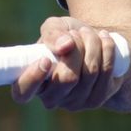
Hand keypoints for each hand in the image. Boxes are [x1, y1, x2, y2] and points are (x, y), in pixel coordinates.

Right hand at [12, 16, 127, 110]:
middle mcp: (52, 98)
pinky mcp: (97, 99)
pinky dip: (107, 50)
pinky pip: (106, 72)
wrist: (92, 43)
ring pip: (90, 73)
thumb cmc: (65, 37)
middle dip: (76, 48)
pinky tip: (104, 38)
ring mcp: (75, 102)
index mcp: (32, 83)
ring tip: (88, 32)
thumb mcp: (54, 28)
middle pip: (67, 78)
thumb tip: (65, 46)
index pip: (23, 93)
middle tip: (76, 33)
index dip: (32, 78)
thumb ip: (52, 33)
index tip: (45, 59)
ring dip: (92, 44)